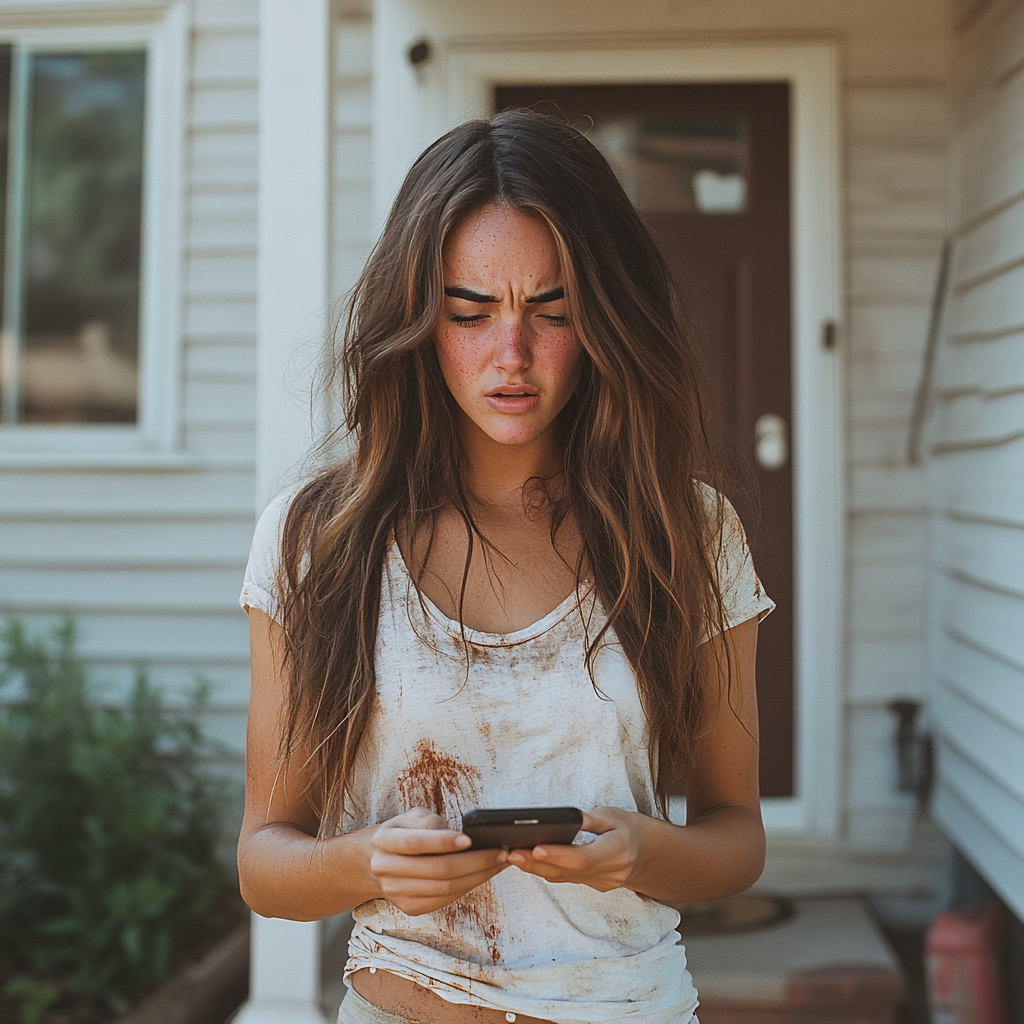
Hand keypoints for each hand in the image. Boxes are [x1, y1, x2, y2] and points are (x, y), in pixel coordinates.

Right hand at [369, 807, 507, 916]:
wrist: (377, 859)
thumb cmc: (404, 831)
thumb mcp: (412, 816)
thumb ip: (430, 822)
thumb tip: (460, 837)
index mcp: (384, 840)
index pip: (416, 843)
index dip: (444, 842)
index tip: (471, 839)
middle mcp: (385, 869)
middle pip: (437, 870)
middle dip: (475, 862)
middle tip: (501, 852)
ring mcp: (396, 892)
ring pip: (445, 889)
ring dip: (478, 876)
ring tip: (499, 863)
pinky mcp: (409, 907)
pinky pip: (444, 900)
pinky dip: (468, 887)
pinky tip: (483, 874)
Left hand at [505, 806, 647, 892]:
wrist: (647, 852)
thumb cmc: (629, 827)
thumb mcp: (613, 815)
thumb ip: (589, 819)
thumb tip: (566, 818)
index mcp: (617, 852)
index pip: (583, 859)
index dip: (558, 855)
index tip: (535, 848)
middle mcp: (610, 873)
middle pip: (568, 873)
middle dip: (537, 863)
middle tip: (511, 853)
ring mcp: (602, 884)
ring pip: (564, 879)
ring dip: (536, 869)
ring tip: (512, 856)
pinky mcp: (593, 886)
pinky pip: (567, 880)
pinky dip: (548, 870)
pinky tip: (529, 861)